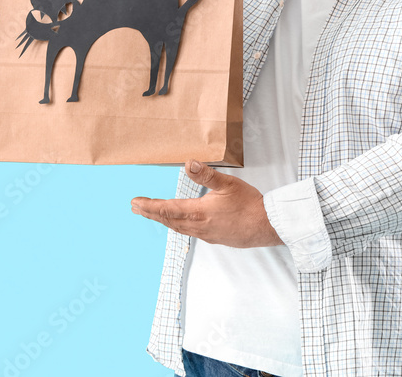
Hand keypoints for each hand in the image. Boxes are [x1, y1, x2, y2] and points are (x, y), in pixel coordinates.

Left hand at [131, 160, 284, 248]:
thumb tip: (188, 163)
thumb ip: (206, 174)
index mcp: (199, 212)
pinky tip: (178, 223)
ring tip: (151, 214)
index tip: (135, 203)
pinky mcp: (213, 238)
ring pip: (177, 227)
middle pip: (168, 220)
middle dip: (150, 213)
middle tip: (135, 208)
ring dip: (162, 220)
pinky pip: (188, 232)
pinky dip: (177, 225)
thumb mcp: (228, 183)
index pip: (167, 209)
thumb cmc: (249, 204)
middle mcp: (198, 226)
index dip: (149, 206)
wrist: (266, 227)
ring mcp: (205, 234)